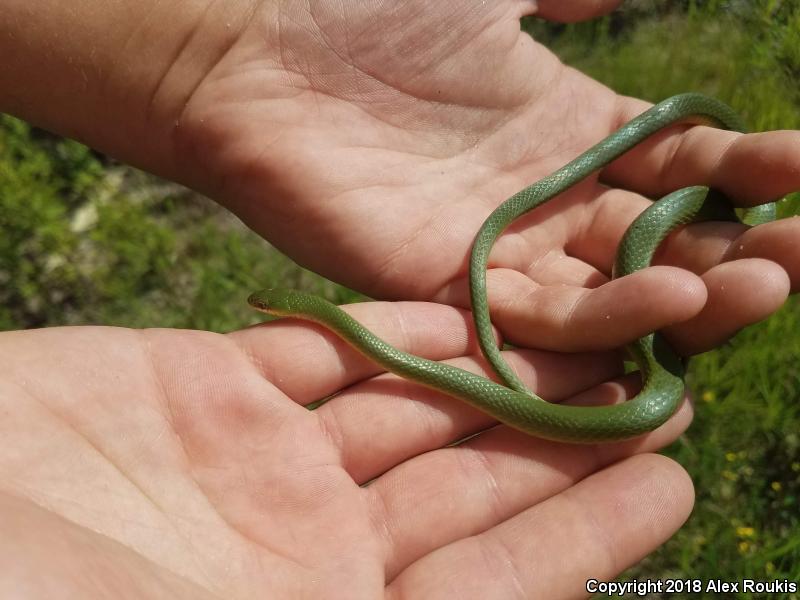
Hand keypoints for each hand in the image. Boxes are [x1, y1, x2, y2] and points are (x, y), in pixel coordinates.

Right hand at [0, 302, 691, 597]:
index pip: (493, 585)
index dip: (585, 534)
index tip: (671, 481)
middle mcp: (304, 550)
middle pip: (467, 487)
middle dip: (562, 440)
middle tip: (656, 385)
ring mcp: (253, 462)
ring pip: (407, 410)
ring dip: (495, 375)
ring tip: (587, 332)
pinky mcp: (200, 386)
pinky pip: (318, 352)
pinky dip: (388, 331)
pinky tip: (462, 309)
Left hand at [170, 1, 798, 357]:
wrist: (251, 48)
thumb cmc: (363, 2)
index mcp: (565, 128)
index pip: (678, 168)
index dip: (744, 169)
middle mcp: (541, 201)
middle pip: (658, 243)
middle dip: (739, 245)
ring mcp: (495, 251)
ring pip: (610, 295)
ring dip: (692, 292)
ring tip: (765, 280)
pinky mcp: (444, 290)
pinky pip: (537, 323)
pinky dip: (607, 316)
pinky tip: (675, 297)